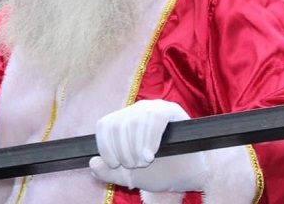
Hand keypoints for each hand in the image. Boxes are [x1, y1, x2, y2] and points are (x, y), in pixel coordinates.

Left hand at [90, 100, 206, 191]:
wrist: (191, 175)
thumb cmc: (161, 172)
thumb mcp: (130, 175)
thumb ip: (109, 172)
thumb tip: (92, 163)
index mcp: (124, 122)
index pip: (105, 125)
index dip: (105, 146)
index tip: (114, 163)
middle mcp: (137, 110)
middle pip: (118, 124)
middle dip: (123, 151)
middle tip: (136, 165)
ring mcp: (154, 108)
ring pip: (134, 121)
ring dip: (136, 147)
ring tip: (146, 161)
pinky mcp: (171, 110)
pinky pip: (154, 118)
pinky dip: (149, 138)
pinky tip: (152, 153)